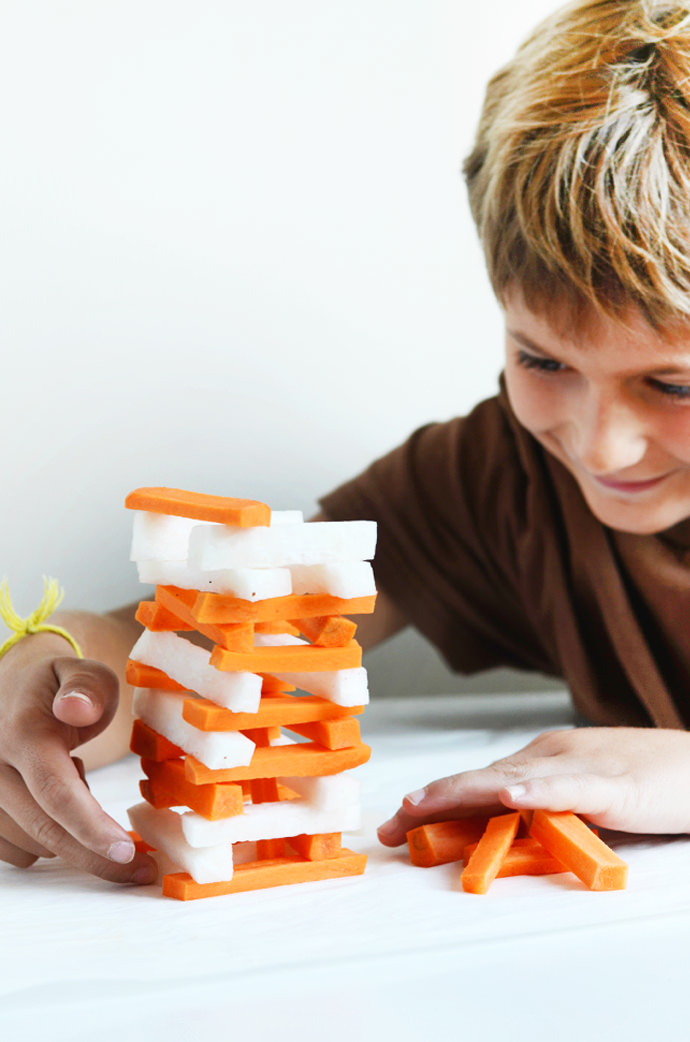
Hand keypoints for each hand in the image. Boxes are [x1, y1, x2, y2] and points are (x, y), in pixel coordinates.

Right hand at [0, 633, 155, 883]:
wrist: (9, 689)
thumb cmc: (55, 684)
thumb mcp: (81, 670)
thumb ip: (87, 687)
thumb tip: (76, 709)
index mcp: (22, 733)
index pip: (56, 791)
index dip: (91, 827)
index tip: (126, 851)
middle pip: (46, 829)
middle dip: (96, 856)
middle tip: (140, 869)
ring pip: (32, 845)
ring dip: (70, 838)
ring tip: (80, 791)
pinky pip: (16, 852)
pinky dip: (46, 841)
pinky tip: (57, 807)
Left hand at [377, 726, 689, 844]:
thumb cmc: (645, 783)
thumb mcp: (582, 799)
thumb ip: (543, 812)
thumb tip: (498, 835)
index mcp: (542, 760)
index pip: (478, 782)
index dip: (434, 801)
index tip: (397, 825)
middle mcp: (551, 755)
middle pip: (481, 779)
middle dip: (430, 803)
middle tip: (389, 828)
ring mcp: (580, 765)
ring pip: (510, 777)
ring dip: (461, 793)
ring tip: (421, 805)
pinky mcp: (613, 784)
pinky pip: (567, 786)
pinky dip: (534, 789)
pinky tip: (507, 793)